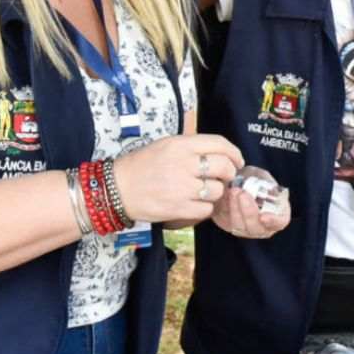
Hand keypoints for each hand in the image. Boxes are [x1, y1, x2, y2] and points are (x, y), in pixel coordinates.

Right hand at [113, 134, 241, 225]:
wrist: (116, 189)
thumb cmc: (140, 166)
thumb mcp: (165, 145)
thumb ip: (191, 148)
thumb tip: (220, 154)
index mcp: (180, 145)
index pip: (220, 144)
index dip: (234, 153)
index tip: (237, 161)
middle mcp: (183, 164)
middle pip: (224, 167)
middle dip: (229, 174)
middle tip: (224, 178)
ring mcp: (181, 187)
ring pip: (217, 190)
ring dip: (215, 193)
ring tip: (203, 192)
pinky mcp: (178, 208)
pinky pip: (206, 209)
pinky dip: (204, 208)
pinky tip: (194, 204)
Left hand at [210, 185, 290, 238]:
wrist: (232, 181)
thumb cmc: (252, 178)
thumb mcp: (260, 175)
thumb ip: (263, 181)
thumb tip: (263, 186)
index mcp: (278, 213)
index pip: (280, 222)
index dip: (273, 221)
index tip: (263, 216)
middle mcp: (264, 225)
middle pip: (258, 229)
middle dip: (249, 213)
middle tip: (242, 194)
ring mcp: (247, 229)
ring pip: (242, 228)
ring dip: (236, 210)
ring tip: (233, 191)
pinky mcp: (231, 227)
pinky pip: (228, 224)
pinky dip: (226, 210)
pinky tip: (225, 196)